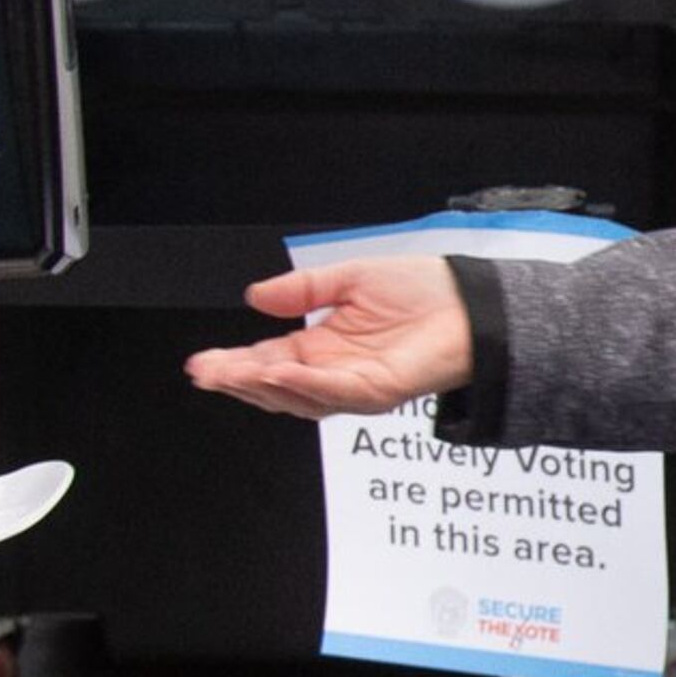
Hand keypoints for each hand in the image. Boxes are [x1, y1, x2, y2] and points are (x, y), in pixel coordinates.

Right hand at [183, 256, 474, 419]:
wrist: (473, 301)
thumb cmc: (425, 292)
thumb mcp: (350, 279)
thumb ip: (303, 290)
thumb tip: (256, 297)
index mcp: (324, 349)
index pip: (269, 362)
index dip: (234, 364)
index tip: (202, 362)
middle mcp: (336, 373)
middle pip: (276, 387)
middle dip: (237, 381)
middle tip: (205, 372)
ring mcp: (357, 387)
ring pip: (299, 397)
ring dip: (262, 386)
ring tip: (231, 372)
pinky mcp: (381, 391)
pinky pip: (336, 392)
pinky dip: (306, 384)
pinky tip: (279, 373)